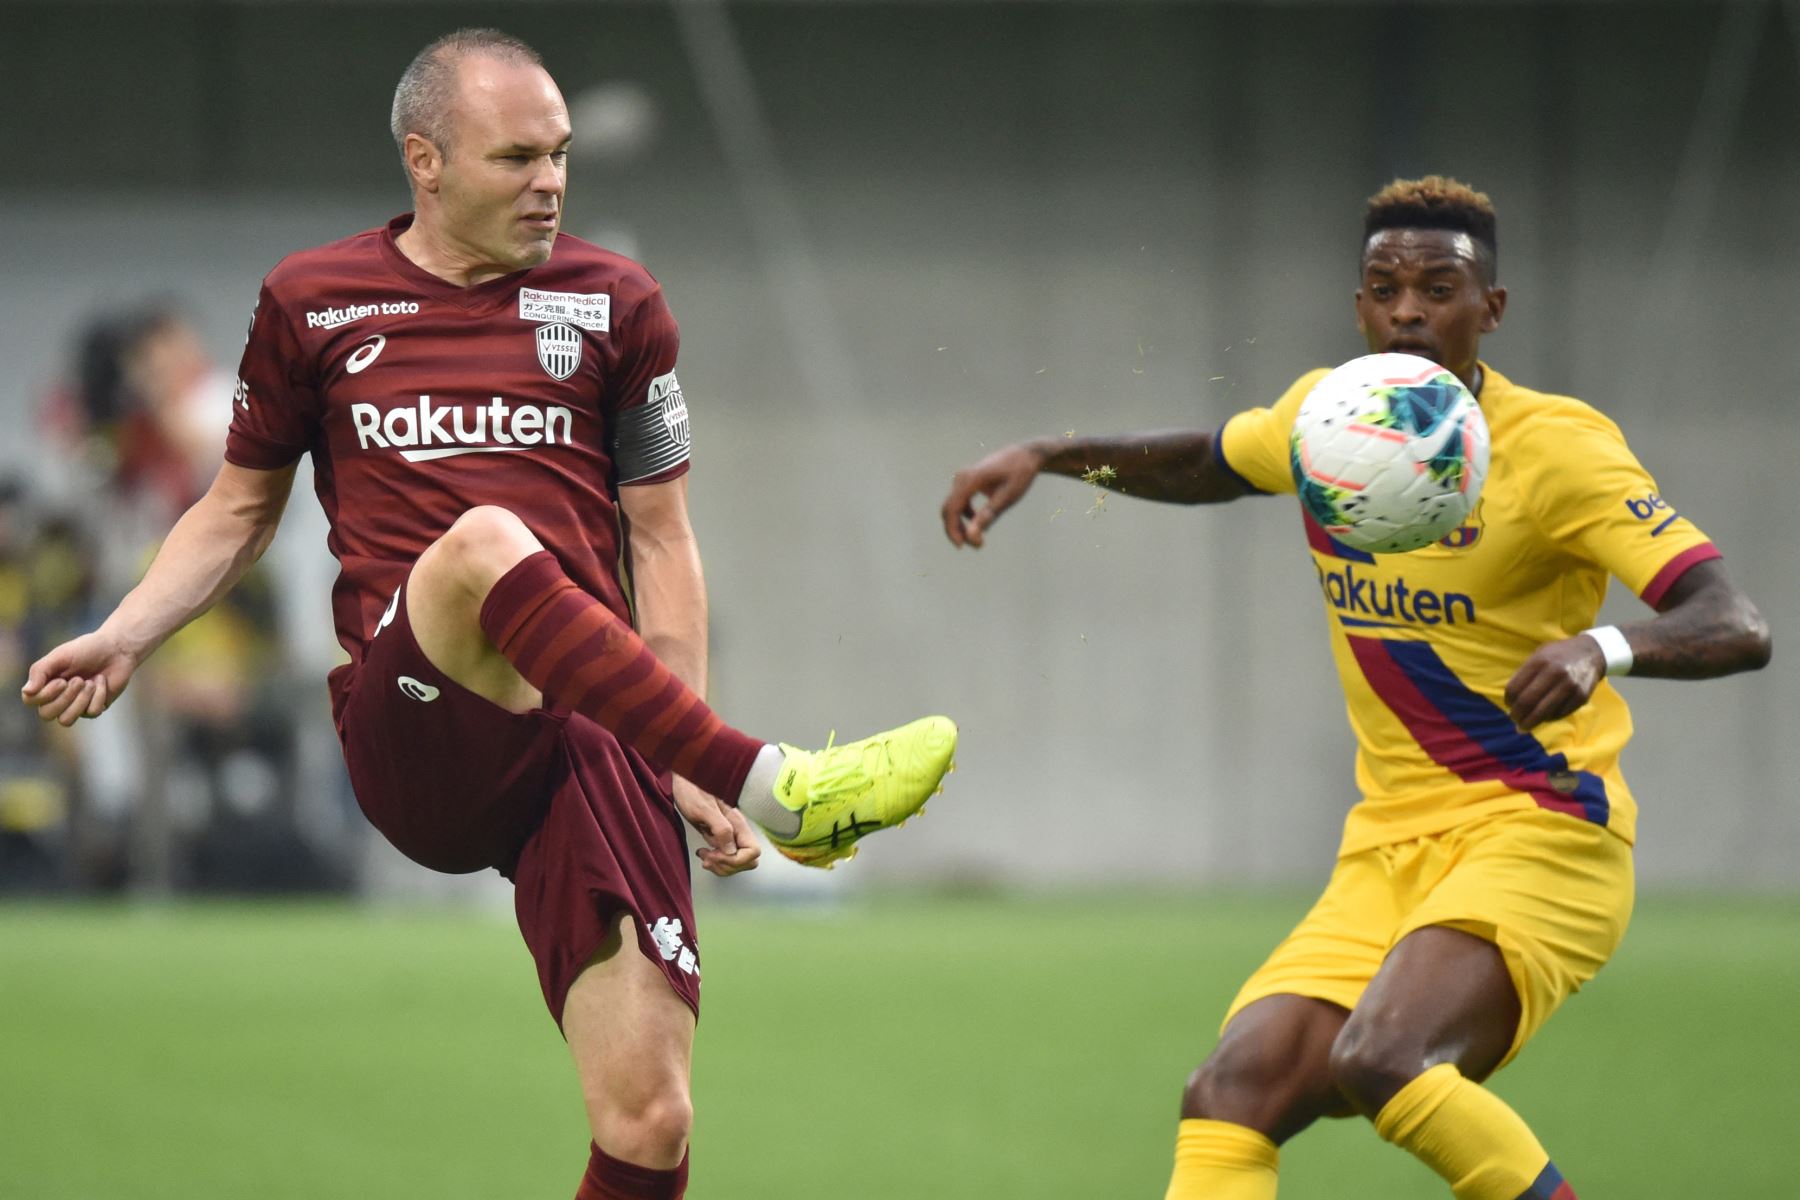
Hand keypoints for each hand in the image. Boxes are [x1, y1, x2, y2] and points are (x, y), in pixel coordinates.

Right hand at [20, 629, 138, 726]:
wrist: (117, 649)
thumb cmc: (86, 650)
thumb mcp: (60, 655)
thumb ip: (40, 671)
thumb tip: (27, 691)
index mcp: (45, 683)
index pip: (31, 700)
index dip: (45, 695)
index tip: (61, 680)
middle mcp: (57, 697)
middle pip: (46, 714)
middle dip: (65, 697)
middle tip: (79, 680)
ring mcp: (76, 705)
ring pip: (66, 720)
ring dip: (80, 700)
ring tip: (90, 682)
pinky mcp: (94, 708)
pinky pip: (92, 712)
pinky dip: (98, 695)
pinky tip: (102, 681)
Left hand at [672, 778, 760, 876]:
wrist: (685, 778)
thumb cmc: (692, 789)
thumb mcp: (703, 809)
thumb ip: (720, 828)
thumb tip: (731, 850)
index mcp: (737, 823)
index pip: (753, 852)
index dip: (735, 861)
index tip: (716, 855)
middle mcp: (737, 830)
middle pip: (748, 861)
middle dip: (727, 866)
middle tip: (708, 857)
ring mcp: (730, 834)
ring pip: (738, 862)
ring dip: (720, 866)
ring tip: (704, 855)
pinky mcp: (720, 836)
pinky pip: (726, 857)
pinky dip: (716, 861)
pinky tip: (704, 852)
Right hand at [942, 442, 1047, 547]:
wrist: (1025, 455)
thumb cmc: (1020, 475)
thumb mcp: (1008, 497)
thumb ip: (988, 515)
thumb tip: (972, 536)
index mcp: (972, 479)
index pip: (952, 508)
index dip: (953, 530)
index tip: (962, 546)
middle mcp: (962, 477)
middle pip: (948, 509)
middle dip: (957, 531)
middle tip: (978, 546)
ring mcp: (962, 478)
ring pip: (952, 507)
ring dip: (961, 525)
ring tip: (980, 539)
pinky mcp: (966, 481)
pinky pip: (959, 502)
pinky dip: (965, 516)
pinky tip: (979, 522)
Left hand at [1504, 636, 1605, 730]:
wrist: (1590, 653)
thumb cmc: (1558, 655)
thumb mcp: (1539, 655)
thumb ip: (1525, 674)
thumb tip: (1512, 700)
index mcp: (1539, 661)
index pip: (1515, 688)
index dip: (1508, 700)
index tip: (1508, 705)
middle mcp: (1555, 673)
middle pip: (1527, 702)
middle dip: (1517, 715)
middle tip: (1514, 719)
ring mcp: (1570, 686)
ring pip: (1543, 712)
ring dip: (1530, 722)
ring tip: (1523, 726)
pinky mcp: (1581, 697)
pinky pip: (1559, 714)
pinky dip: (1548, 719)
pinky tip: (1543, 718)